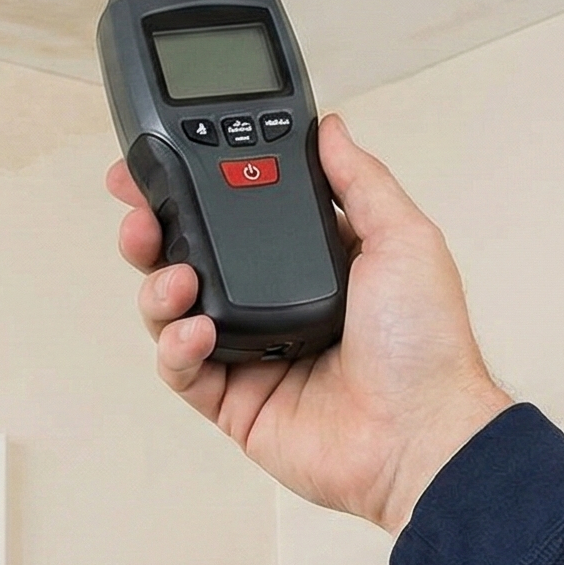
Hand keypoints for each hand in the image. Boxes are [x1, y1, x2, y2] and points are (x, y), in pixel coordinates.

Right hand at [115, 113, 512, 533]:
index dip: (195, 188)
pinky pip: (182, 370)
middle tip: (137, 210)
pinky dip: (175, 346)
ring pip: (175, 311)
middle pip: (192, 257)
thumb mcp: (404, 240)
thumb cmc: (426, 345)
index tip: (158, 162)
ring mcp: (251, 355)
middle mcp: (274, 304)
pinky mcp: (234, 403)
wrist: (422, 435)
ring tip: (174, 277)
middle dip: (155, 230)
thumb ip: (360, 181)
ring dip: (159, 286)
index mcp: (311, 263)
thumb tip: (329, 129)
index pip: (238, 214)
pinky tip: (195, 332)